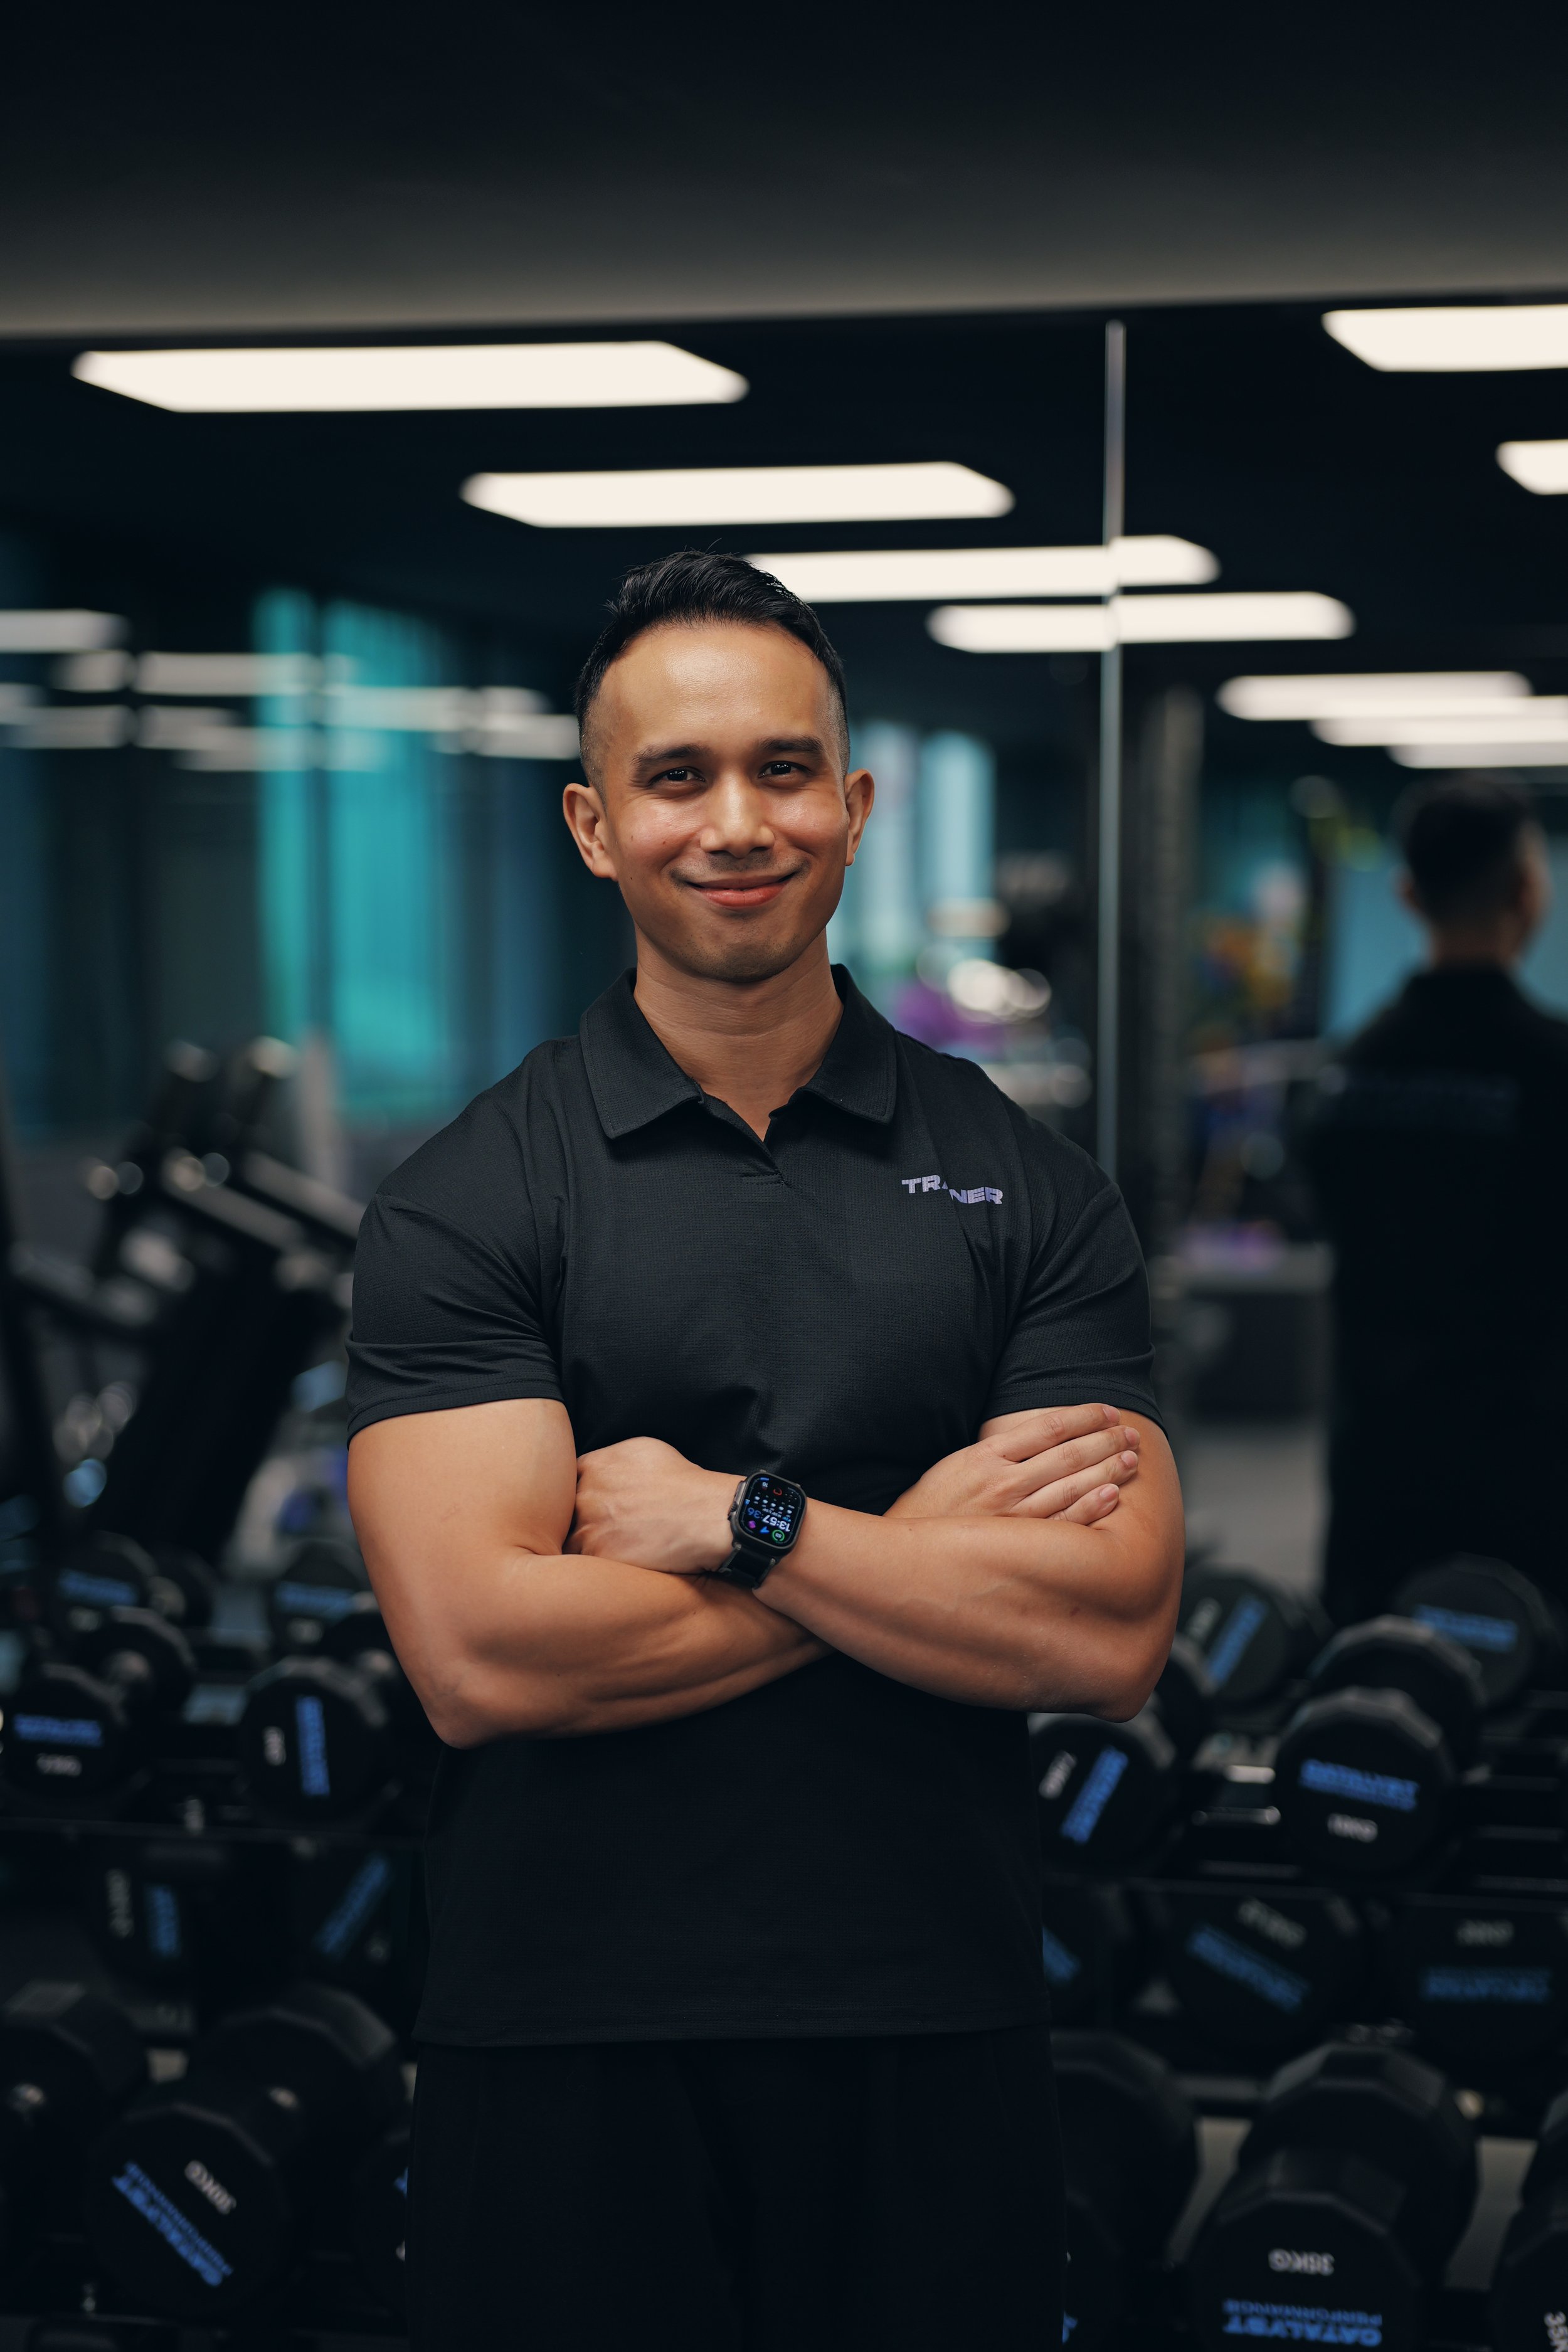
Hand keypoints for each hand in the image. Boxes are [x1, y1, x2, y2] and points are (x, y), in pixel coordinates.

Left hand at [568, 1437, 735, 1575]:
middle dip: (575, 1523)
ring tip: (602, 1555)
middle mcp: (584, 1495)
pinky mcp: (599, 1558)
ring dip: (581, 1548)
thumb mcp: (645, 1450)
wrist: (707, 1517)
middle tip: (596, 1533)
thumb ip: (611, 1459)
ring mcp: (589, 1528)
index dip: (575, 1497)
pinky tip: (610, 1568)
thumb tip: (600, 1468)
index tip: (586, 1508)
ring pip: (569, 1542)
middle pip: (563, 1514)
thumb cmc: (684, 1483)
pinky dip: (593, 1569)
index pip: (564, 1483)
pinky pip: (582, 1566)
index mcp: (594, 1466)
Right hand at [885, 1402, 1139, 1526]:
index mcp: (987, 1455)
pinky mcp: (1019, 1545)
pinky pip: (1063, 1524)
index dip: (1086, 1416)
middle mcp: (1003, 1482)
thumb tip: (1040, 1434)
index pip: (1049, 1426)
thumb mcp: (957, 1464)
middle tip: (1132, 1433)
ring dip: (1108, 1469)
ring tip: (1131, 1460)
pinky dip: (1090, 1508)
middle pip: (1069, 1453)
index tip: (1109, 1411)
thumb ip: (997, 1449)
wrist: (907, 1559)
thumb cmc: (933, 1508)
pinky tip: (1112, 1496)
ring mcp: (1013, 1516)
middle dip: (1107, 1440)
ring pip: (1072, 1485)